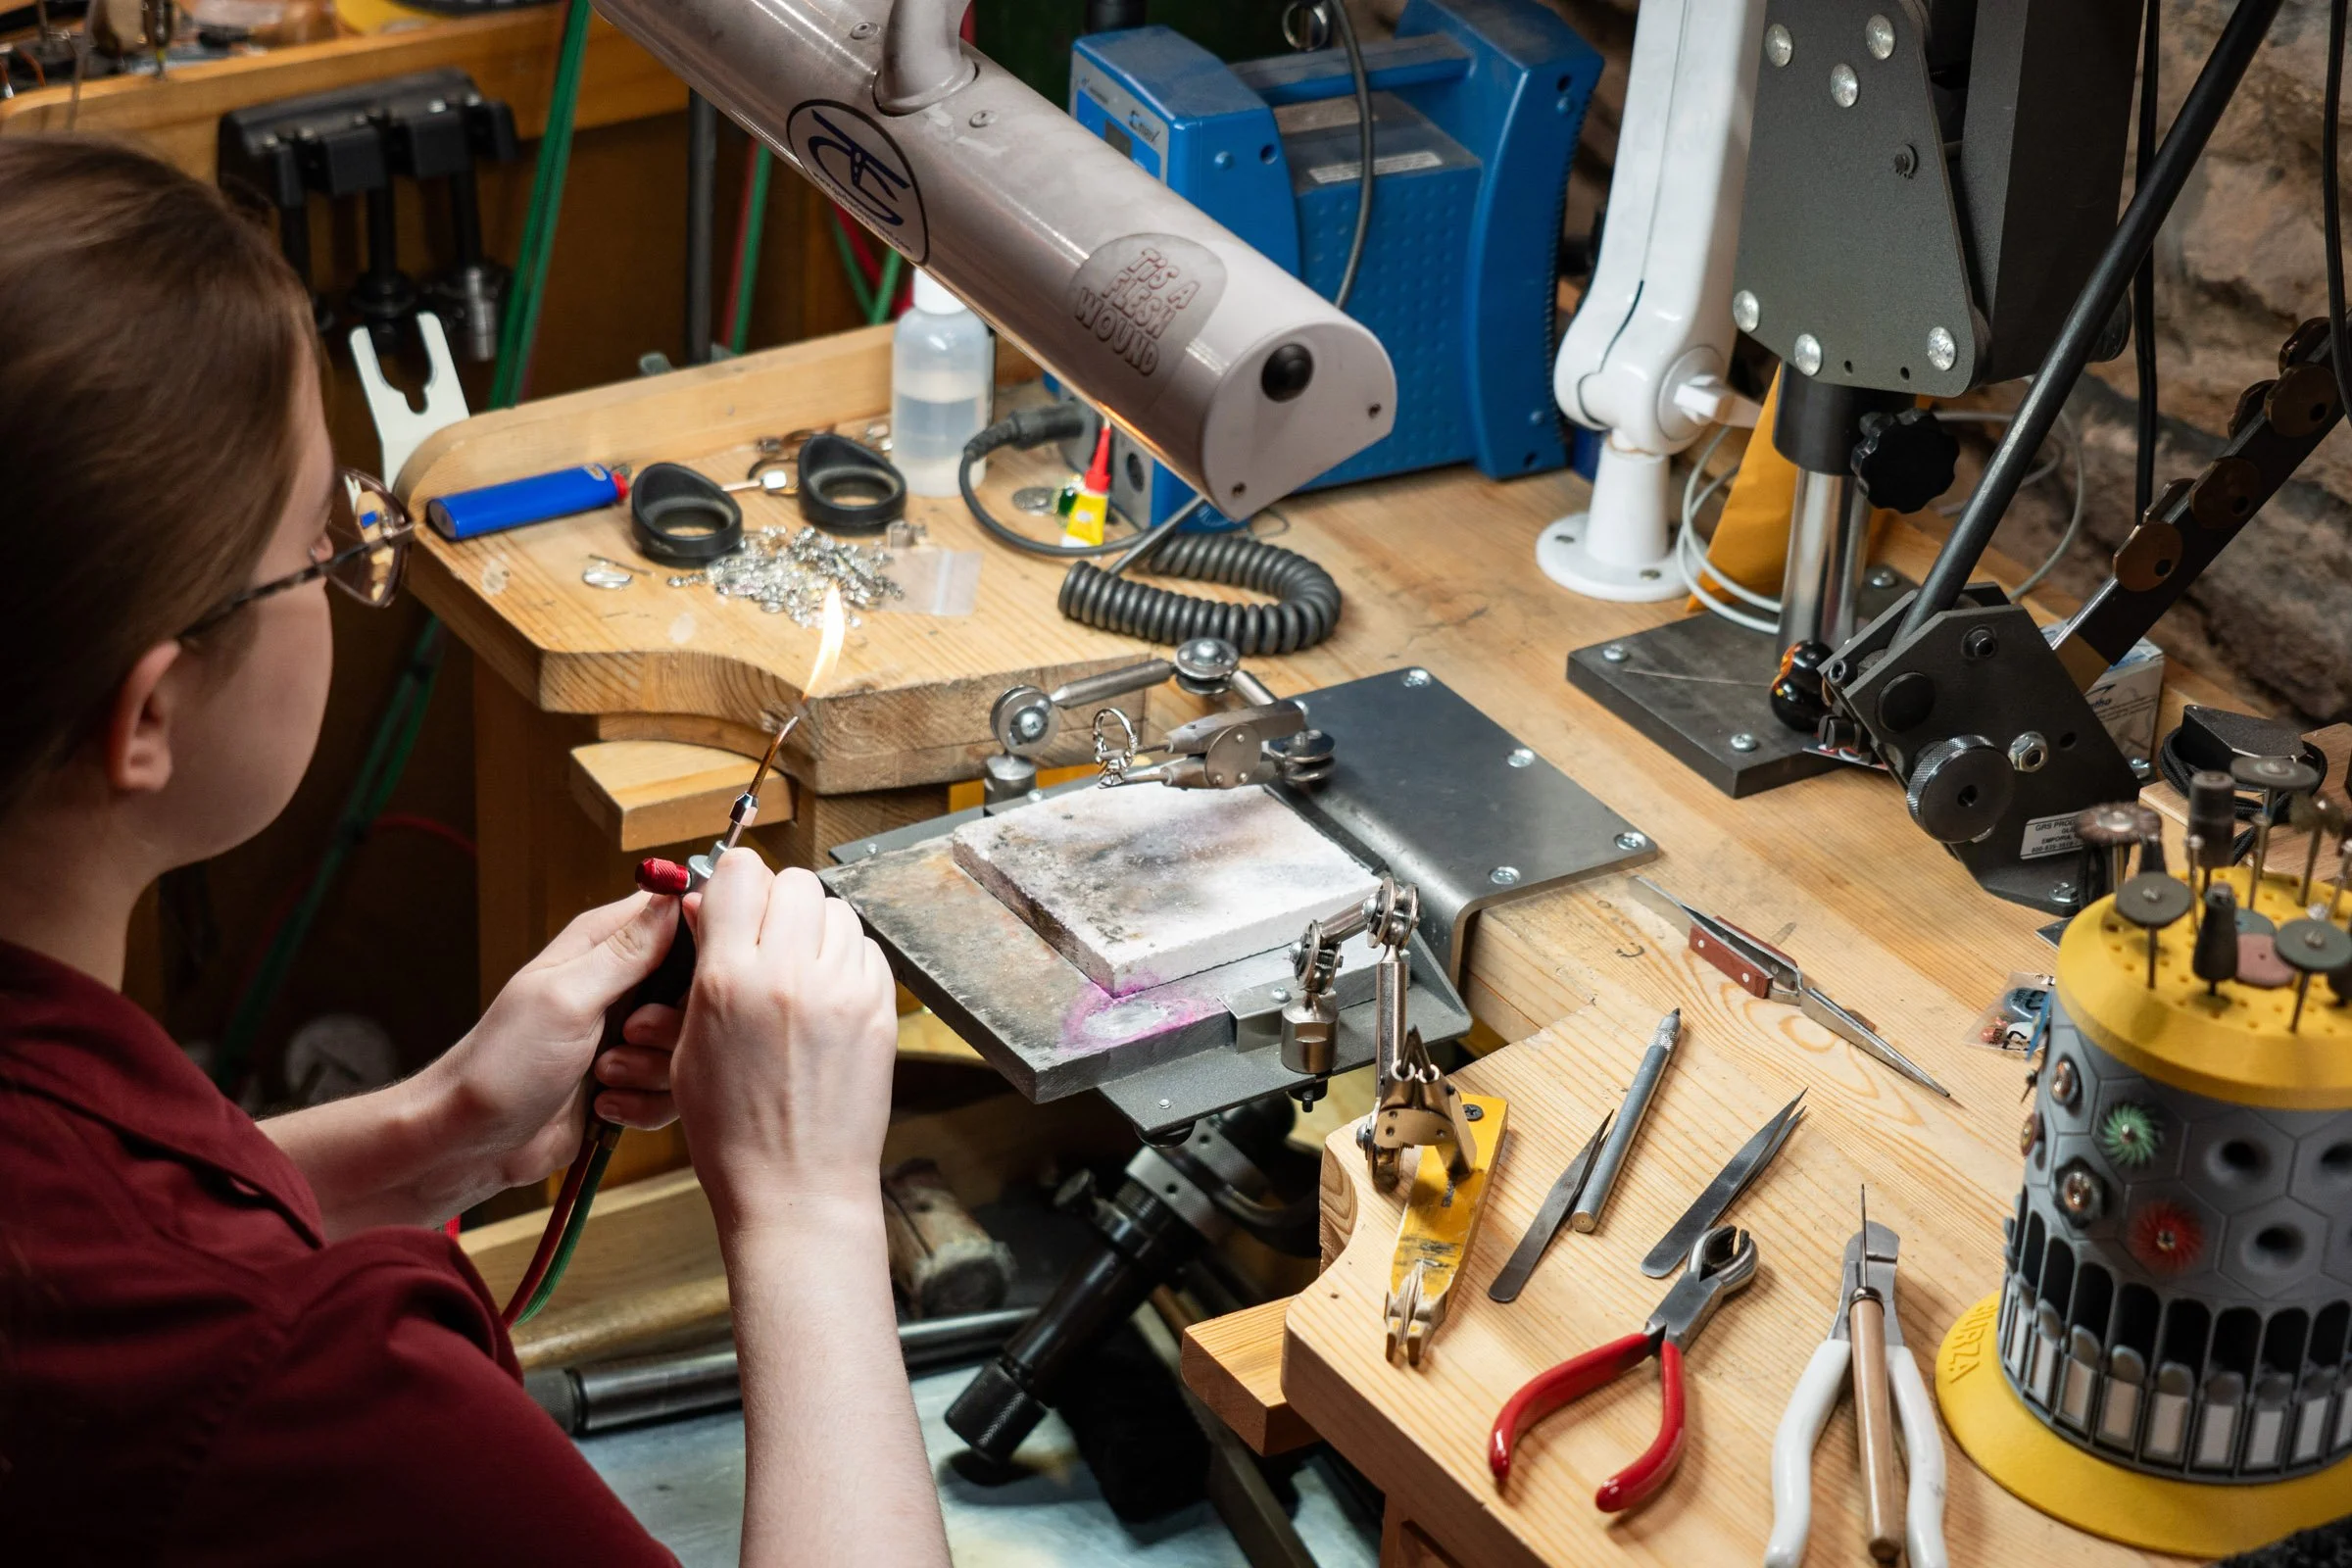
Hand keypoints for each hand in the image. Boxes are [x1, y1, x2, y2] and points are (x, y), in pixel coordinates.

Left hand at [423, 891, 688, 1191]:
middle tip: (631, 1035)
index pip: (677, 913)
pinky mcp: (633, 1079)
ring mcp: (629, 1034)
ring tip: (605, 1075)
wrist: (471, 1142)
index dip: (701, 940)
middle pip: (698, 985)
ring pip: (690, 1043)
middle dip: (677, 1021)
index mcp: (603, 944)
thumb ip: (627, 952)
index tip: (694, 975)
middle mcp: (622, 984)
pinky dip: (646, 1103)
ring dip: (655, 1068)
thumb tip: (674, 898)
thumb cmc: (502, 1064)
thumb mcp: (566, 999)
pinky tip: (606, 1106)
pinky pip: (674, 1087)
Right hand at [669, 850, 898, 1231]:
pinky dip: (846, 958)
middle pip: (793, 881)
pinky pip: (866, 949)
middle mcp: (791, 975)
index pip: (740, 875)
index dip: (733, 883)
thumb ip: (702, 967)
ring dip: (815, 927)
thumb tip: (704, 905)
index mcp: (730, 981)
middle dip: (776, 900)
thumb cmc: (733, 1131)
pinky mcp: (880, 1009)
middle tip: (766, 935)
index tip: (731, 900)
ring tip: (797, 968)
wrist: (797, 1185)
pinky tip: (825, 993)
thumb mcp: (689, 1045)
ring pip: (835, 910)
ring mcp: (843, 991)